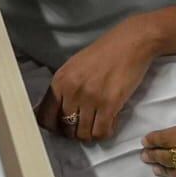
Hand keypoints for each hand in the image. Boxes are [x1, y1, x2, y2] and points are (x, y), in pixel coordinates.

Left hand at [37, 15, 164, 141]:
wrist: (130, 43)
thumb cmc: (103, 53)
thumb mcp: (74, 66)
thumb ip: (64, 88)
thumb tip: (56, 110)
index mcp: (60, 80)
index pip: (45, 117)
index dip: (54, 127)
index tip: (62, 128)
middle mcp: (71, 90)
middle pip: (66, 128)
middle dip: (74, 131)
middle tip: (84, 125)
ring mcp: (90, 98)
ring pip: (83, 134)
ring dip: (90, 134)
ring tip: (97, 124)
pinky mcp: (109, 104)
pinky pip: (101, 132)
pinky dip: (104, 133)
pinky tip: (109, 123)